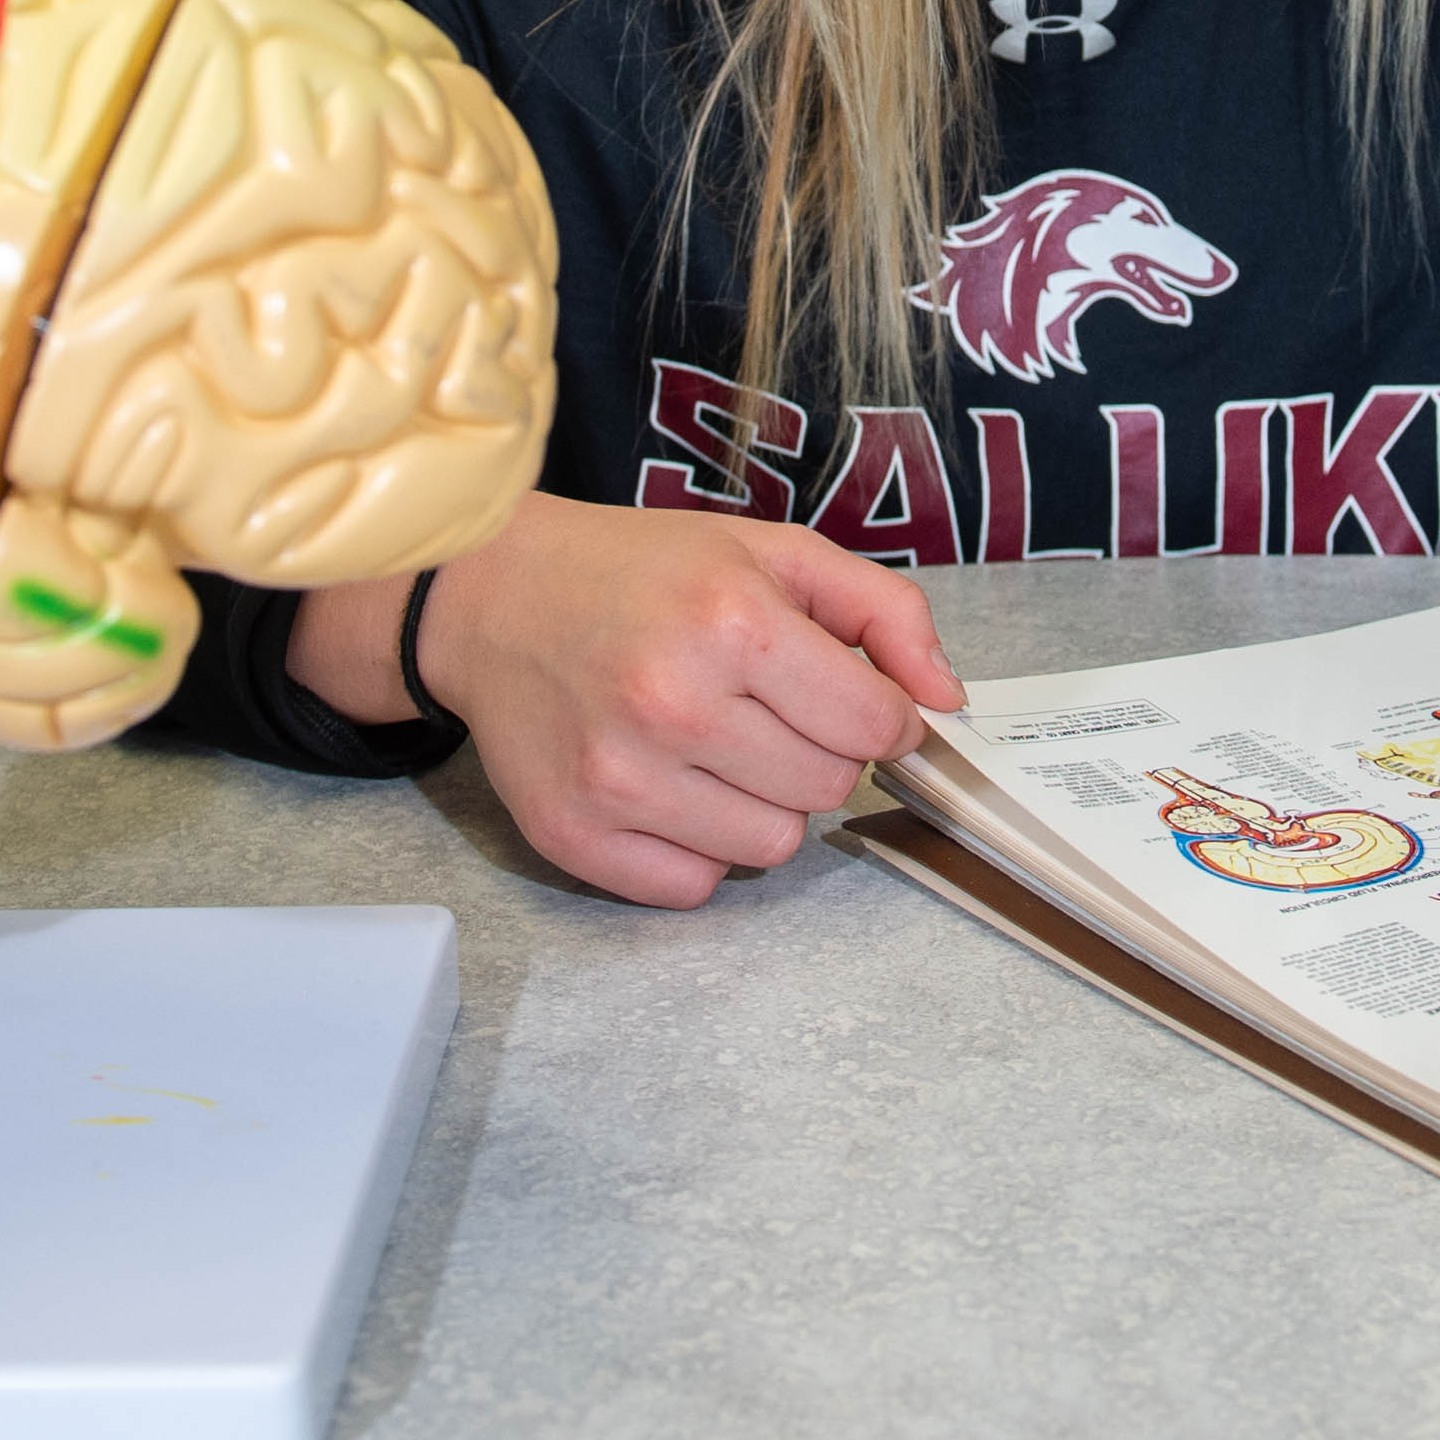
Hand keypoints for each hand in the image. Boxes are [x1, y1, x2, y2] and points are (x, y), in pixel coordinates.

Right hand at [294, 494, 963, 908]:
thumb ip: (882, 612)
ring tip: (711, 745)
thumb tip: (948, 699)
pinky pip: (695, 886)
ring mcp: (618, 779)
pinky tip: (666, 785)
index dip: (878, 713)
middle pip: (828, 788)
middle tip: (759, 707)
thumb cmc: (641, 573)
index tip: (844, 697)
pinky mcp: (573, 835)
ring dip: (760, 803)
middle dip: (815, 749)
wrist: (491, 597)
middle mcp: (673, 705)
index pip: (876, 723)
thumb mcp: (770, 553)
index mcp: (732, 623)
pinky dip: (696, 846)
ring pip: (772, 847)